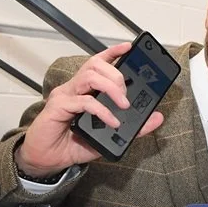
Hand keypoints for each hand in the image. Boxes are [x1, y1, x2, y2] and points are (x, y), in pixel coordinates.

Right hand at [15, 42, 163, 176]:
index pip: (97, 63)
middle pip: (95, 65)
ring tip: (124, 106)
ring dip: (112, 88)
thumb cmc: (75, 144)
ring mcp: (65, 96)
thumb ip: (136, 127)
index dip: (112, 52)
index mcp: (85, 90)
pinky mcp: (58, 108)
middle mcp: (74, 89)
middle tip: (127, 97)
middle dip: (116, 76)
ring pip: (90, 77)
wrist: (49, 159)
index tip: (129, 47)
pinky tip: (112, 121)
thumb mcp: (111, 135)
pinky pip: (84, 102)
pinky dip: (103, 111)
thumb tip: (157, 117)